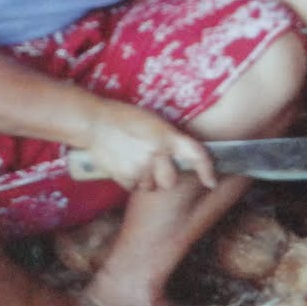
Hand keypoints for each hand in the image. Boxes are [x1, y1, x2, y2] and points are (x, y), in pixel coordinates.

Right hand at [83, 106, 216, 192]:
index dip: (206, 170)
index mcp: (167, 136)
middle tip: (153, 166)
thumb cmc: (124, 117)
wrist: (95, 122)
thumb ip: (168, 138)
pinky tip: (123, 164)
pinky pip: (133, 187)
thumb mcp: (153, 121)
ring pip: (150, 187)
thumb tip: (180, 156)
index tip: (210, 181)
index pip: (196, 155)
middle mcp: (157, 153)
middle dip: (164, 178)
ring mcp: (141, 167)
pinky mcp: (125, 176)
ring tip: (133, 161)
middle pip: (170, 182)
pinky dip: (129, 180)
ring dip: (144, 179)